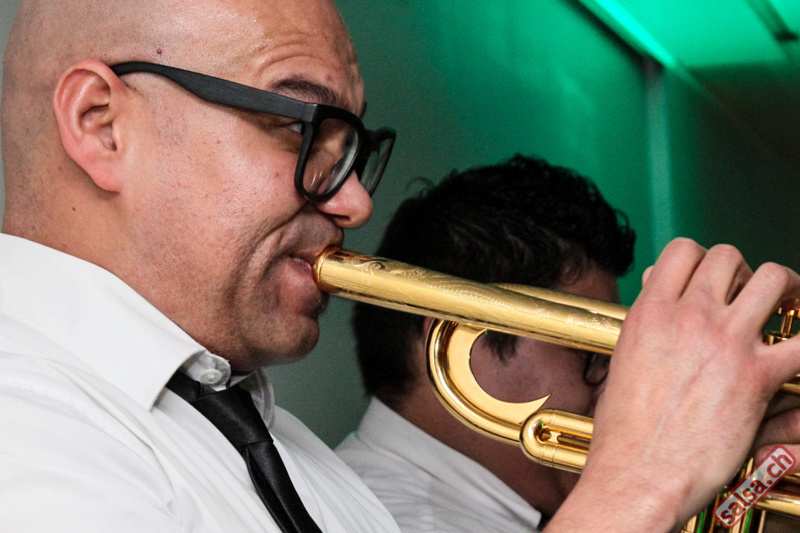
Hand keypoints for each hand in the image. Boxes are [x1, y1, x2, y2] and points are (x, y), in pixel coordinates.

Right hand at [546, 238, 799, 531]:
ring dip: (784, 288)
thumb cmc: (626, 427)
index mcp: (650, 311)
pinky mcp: (758, 375)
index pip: (683, 250)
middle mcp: (689, 316)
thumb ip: (647, 324)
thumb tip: (658, 297)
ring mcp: (726, 341)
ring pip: (773, 278)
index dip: (702, 258)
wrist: (639, 470)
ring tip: (787, 304)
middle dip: (742, 270)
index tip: (711, 278)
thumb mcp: (624, 361)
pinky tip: (799, 348)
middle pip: (728, 256)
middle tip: (747, 294)